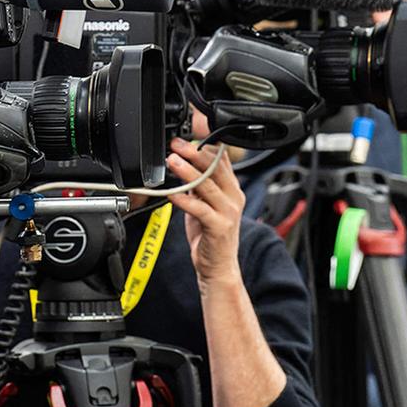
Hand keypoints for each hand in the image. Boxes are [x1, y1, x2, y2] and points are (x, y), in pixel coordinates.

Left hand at [165, 138, 243, 284]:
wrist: (218, 267)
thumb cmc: (211, 236)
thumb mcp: (206, 204)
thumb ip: (198, 186)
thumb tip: (183, 165)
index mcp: (232, 189)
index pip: (222, 160)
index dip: (204, 146)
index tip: (185, 139)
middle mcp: (234, 198)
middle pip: (216, 168)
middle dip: (194, 153)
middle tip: (176, 145)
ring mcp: (228, 212)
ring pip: (207, 185)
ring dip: (187, 172)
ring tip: (172, 161)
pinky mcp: (219, 227)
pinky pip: (199, 208)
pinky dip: (184, 199)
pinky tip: (172, 193)